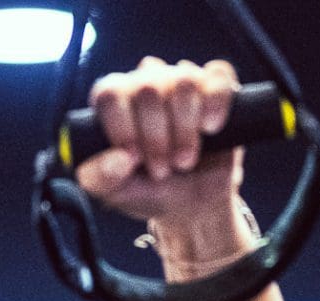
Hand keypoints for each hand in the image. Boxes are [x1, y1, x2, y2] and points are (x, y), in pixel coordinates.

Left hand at [75, 57, 244, 228]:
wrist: (191, 205)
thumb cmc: (147, 191)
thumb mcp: (115, 193)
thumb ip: (100, 178)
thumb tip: (119, 158)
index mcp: (114, 102)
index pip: (110, 93)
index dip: (122, 126)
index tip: (133, 157)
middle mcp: (146, 83)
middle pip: (148, 88)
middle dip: (156, 138)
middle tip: (160, 169)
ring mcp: (182, 82)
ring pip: (183, 81)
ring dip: (184, 130)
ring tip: (183, 161)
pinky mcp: (217, 88)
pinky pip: (218, 76)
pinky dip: (215, 104)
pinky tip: (210, 129)